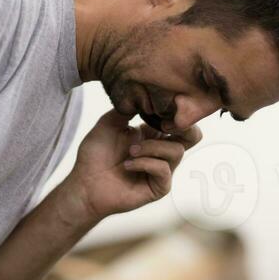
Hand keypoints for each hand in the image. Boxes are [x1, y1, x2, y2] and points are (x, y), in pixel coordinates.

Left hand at [66, 109, 201, 220]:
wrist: (84, 183)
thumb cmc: (94, 156)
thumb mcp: (109, 123)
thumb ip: (128, 107)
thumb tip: (146, 92)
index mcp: (152, 135)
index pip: (177, 121)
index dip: (176, 112)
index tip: (162, 106)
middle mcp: (160, 152)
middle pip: (193, 137)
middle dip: (185, 127)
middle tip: (164, 125)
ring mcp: (161, 170)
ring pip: (177, 151)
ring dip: (152, 147)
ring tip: (130, 151)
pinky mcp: (159, 187)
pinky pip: (164, 170)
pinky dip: (145, 163)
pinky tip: (127, 165)